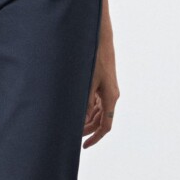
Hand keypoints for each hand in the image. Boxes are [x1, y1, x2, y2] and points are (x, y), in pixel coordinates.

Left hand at [83, 0, 118, 148]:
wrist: (97, 33)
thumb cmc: (92, 55)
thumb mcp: (85, 81)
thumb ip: (83, 103)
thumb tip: (80, 121)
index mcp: (110, 96)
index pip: (105, 125)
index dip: (94, 138)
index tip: (83, 146)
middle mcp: (110, 93)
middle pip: (101, 120)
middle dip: (86, 129)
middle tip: (70, 135)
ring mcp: (106, 86)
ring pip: (97, 110)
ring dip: (85, 119)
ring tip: (69, 123)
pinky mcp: (101, 79)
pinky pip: (95, 99)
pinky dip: (86, 107)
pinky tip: (73, 108)